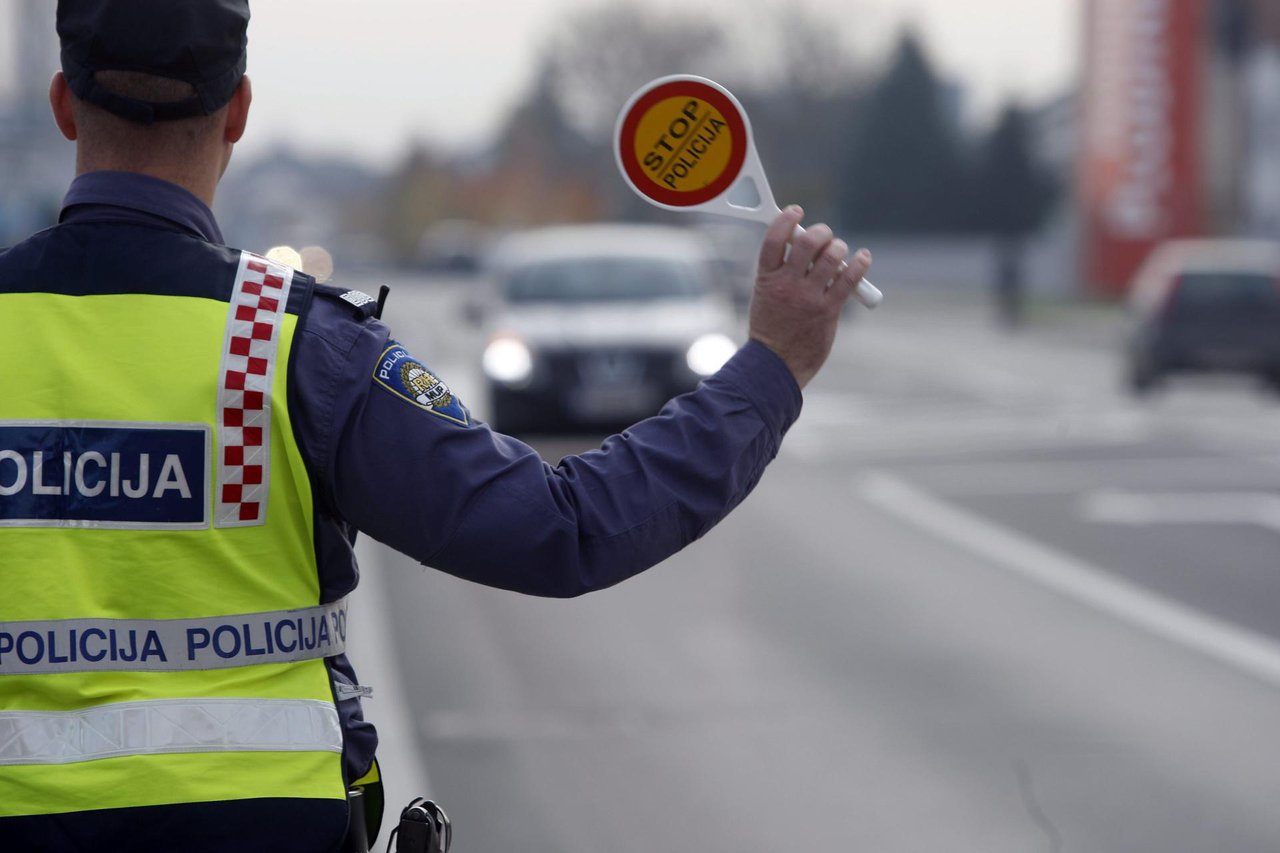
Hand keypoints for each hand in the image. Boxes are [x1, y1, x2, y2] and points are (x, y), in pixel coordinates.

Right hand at [748, 206, 871, 389]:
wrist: (776, 365)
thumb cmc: (772, 329)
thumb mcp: (764, 296)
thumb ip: (780, 271)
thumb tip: (804, 244)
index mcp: (766, 279)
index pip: (774, 238)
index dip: (786, 219)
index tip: (796, 211)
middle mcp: (787, 285)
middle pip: (808, 242)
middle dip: (820, 232)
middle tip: (824, 236)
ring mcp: (808, 297)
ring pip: (831, 256)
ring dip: (838, 248)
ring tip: (837, 252)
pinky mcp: (828, 310)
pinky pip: (849, 279)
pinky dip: (859, 263)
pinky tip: (862, 258)